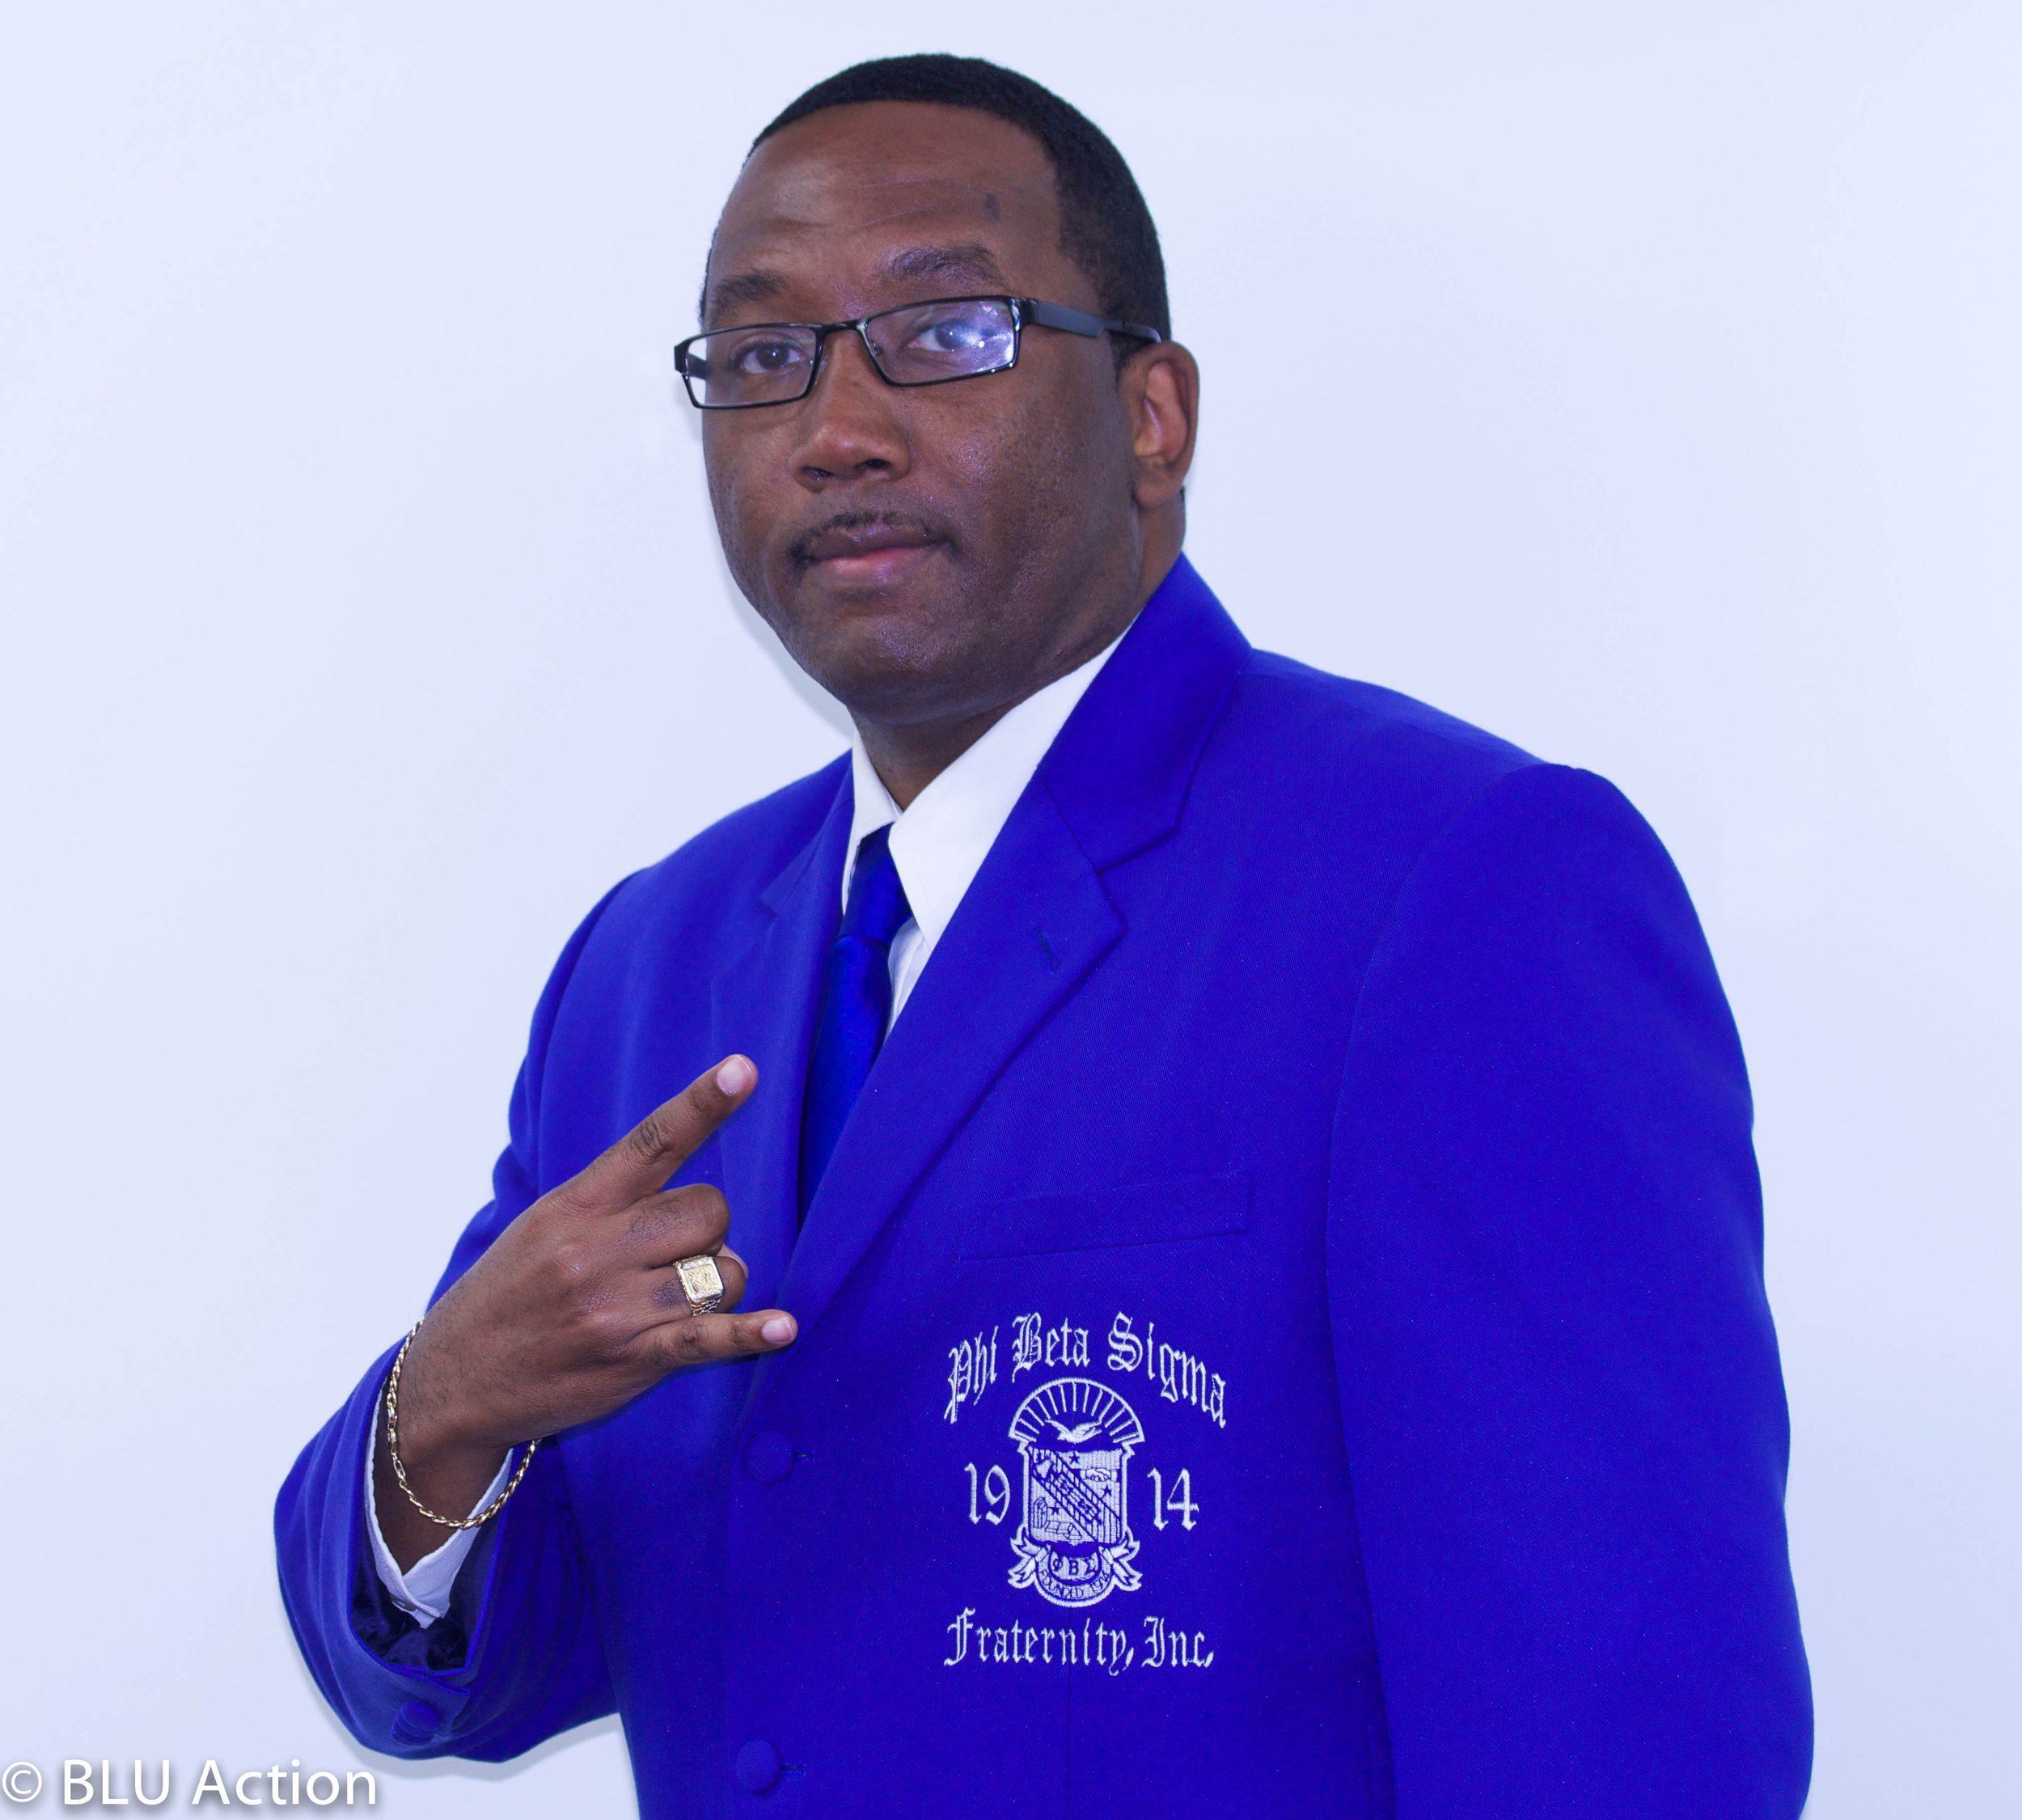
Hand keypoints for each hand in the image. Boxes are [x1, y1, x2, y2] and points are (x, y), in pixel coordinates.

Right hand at [373, 1054, 792, 1569]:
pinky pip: (708, 1338)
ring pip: (721, 1273)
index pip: (651, 1141)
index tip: (743, 1068)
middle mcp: (597, 1250)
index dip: (703, 1103)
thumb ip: (614, 1204)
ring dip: (717, 1286)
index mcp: (577, 1205)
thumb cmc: (511, 1295)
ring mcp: (615, 1308)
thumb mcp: (544, 1227)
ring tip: (675, 1302)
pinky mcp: (631, 1361)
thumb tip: (702, 1208)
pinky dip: (751, 1333)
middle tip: (673, 1258)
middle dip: (709, 1230)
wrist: (451, 1384)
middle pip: (709, 1210)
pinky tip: (782, 1328)